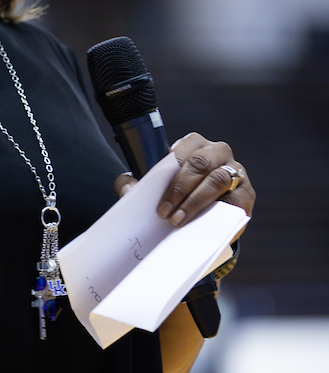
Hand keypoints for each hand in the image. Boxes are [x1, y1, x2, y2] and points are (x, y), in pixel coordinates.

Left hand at [114, 132, 254, 227]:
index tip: (157, 192)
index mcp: (195, 145)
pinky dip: (218, 214)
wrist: (201, 218)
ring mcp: (236, 172)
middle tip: (164, 213)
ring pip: (218, 179)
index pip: (185, 147)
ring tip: (178, 221)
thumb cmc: (174, 194)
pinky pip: (236, 202)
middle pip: (201, 163)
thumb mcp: (155, 188)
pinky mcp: (246, 195)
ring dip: (195, 201)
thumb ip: (136, 185)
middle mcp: (218, 153)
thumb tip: (126, 188)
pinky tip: (203, 227)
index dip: (171, 168)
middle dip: (180, 188)